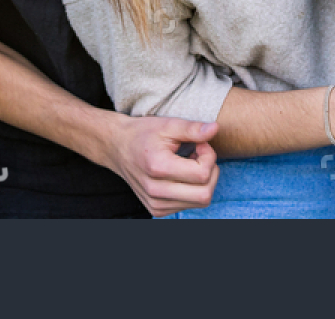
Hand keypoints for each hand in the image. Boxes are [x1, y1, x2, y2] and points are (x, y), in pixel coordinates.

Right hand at [104, 115, 219, 216]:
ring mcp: (155, 204)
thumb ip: (192, 128)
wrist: (118, 147)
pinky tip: (183, 175)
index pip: (202, 174)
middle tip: (200, 154)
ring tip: (190, 163)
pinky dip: (193, 190)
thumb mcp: (168, 124)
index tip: (200, 143)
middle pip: (204, 194)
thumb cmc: (143, 133)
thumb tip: (216, 128)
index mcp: (158, 167)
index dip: (209, 156)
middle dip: (211, 172)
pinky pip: (189, 205)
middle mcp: (155, 191)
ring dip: (203, 182)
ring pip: (200, 202)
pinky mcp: (157, 210)